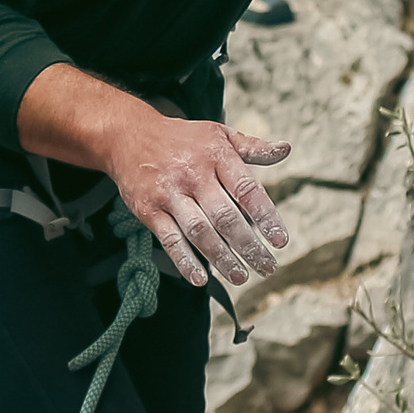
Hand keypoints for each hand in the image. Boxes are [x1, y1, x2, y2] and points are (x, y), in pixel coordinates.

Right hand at [104, 112, 290, 289]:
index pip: (246, 189)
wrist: (128, 135)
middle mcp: (193, 174)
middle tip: (267, 267)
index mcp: (216, 154)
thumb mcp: (218, 134)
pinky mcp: (149, 210)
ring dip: (222, 258)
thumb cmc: (182, 139)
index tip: (280, 241)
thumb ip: (252, 147)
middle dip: (249, 246)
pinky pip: (169, 239)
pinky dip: (184, 260)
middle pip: (225, 217)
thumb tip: (285, 149)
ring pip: (199, 231)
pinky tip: (199, 278)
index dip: (266, 216)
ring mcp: (169, 193)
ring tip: (241, 277)